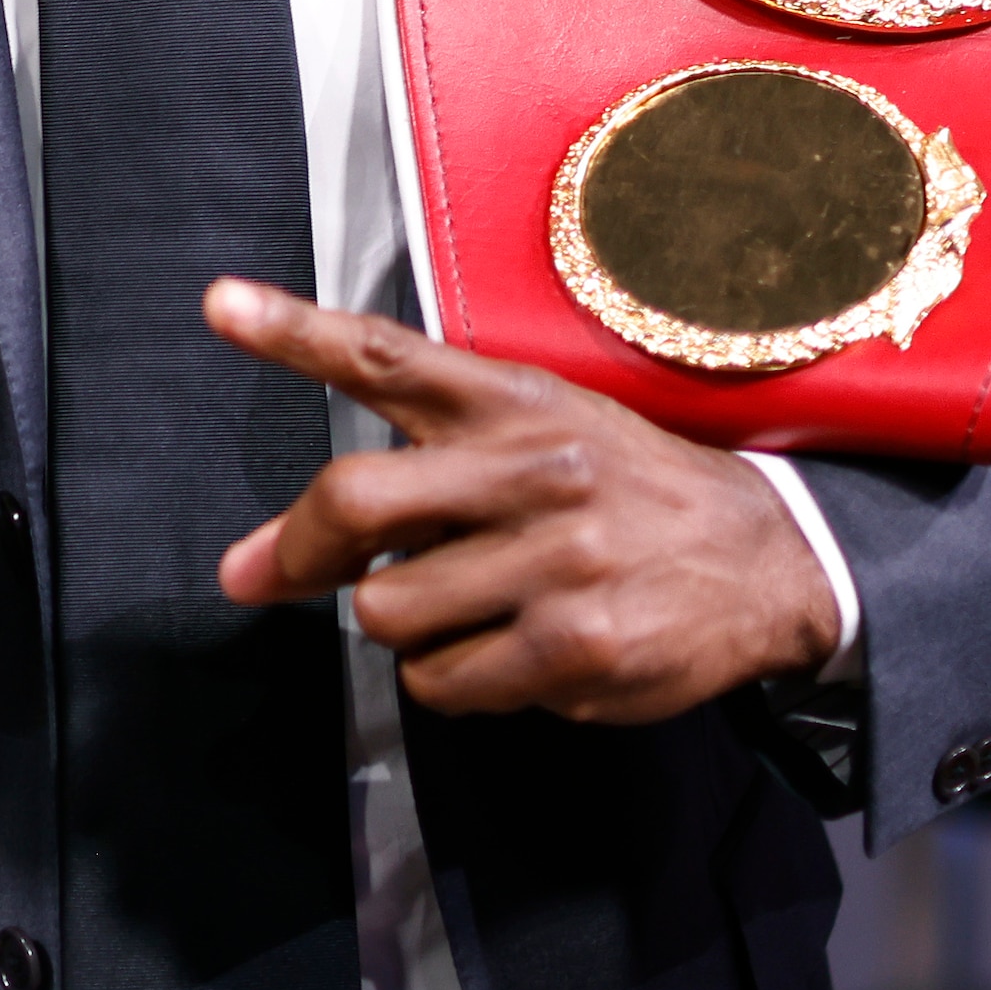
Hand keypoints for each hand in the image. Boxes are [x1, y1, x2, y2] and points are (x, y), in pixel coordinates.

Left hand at [208, 281, 840, 721]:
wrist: (768, 558)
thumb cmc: (624, 489)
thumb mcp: (541, 427)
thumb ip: (416, 466)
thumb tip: (268, 556)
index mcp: (514, 403)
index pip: (388, 355)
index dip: (295, 331)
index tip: (222, 306)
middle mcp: (532, 472)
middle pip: (355, 500)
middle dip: (295, 550)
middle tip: (266, 573)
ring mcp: (557, 564)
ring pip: (388, 611)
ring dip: (397, 624)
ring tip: (456, 608)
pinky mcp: (577, 649)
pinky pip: (446, 683)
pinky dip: (451, 680)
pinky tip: (504, 651)